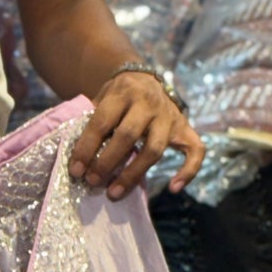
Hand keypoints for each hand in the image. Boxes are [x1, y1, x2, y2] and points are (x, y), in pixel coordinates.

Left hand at [70, 73, 203, 199]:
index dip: (87, 148)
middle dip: (107, 162)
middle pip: (128, 136)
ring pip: (154, 149)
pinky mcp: (184, 128)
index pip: (102, 122)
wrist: (143, 79)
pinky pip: (195, 150)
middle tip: (92, 182)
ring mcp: (169, 116)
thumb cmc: (116, 98)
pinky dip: (188, 171)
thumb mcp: (100, 100)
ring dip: (133, 174)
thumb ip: (90, 122)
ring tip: (113, 193)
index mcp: (123, 92)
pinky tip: (174, 188)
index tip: (75, 171)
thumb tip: (75, 159)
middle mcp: (148, 103)